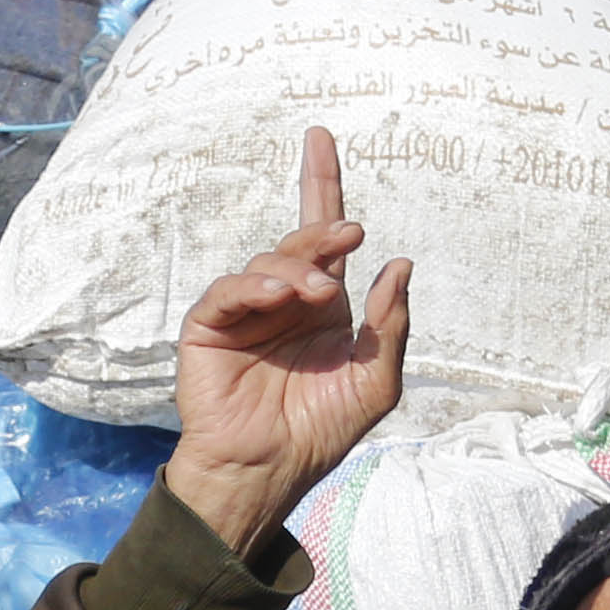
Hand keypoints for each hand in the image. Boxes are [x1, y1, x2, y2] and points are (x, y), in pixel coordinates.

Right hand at [162, 128, 407, 557]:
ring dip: (296, 269)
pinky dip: (252, 286)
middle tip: (349, 236)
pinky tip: (278, 297)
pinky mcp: (209, 328)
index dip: (321, 185)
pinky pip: (227, 291)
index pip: (324, 238)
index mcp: (322, 309)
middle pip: (300, 242)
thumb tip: (400, 264)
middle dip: (324, 232)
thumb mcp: (375, 382)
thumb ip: (390, 326)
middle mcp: (283, 302)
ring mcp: (244, 313)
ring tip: (316, 296)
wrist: (268, 470)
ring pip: (267, 262)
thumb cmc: (320, 433)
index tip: (320, 138)